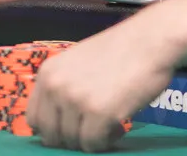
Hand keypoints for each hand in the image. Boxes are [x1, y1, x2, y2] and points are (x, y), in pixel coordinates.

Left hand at [28, 14, 178, 151]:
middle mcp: (56, 87)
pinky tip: (119, 124)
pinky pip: (94, 145)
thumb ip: (65, 87)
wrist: (152, 40)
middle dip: (73, 137)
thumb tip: (58, 121)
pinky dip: (107, 141)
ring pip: (73, 142)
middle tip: (94, 128)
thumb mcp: (79, 62)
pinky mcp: (98, 113)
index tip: (71, 128)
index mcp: (48, 73)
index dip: (54, 128)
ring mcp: (75, 100)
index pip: (34, 119)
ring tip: (111, 122)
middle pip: (51, 135)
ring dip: (93, 138)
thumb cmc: (122, 50)